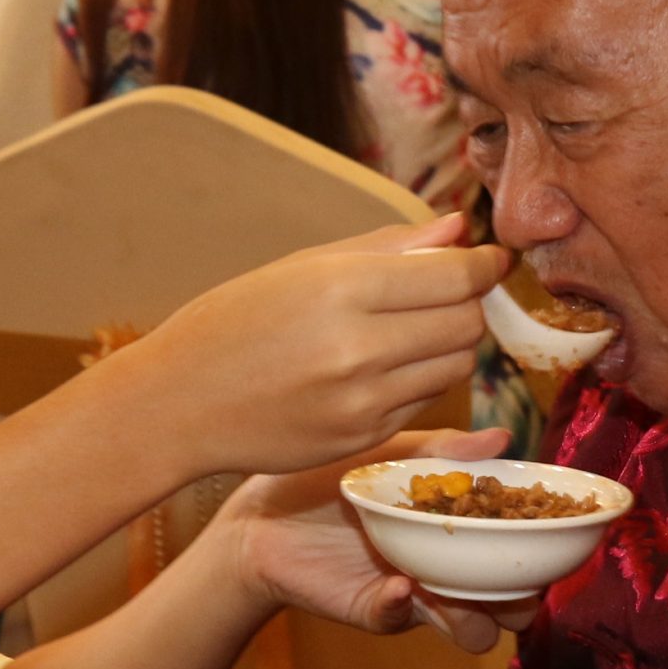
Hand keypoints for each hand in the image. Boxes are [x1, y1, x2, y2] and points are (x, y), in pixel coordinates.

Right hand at [123, 214, 507, 483]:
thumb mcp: (301, 267)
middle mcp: (358, 349)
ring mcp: (362, 402)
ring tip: (407, 332)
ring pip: (455, 367)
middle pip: (467, 324)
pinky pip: (422, 402)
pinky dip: (416, 381)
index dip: (485, 266)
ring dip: (447, 345)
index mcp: (342, 289)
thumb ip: (389, 247)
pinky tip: (376, 369)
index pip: (456, 277)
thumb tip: (458, 229)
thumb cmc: (233, 322)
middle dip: (468, 305)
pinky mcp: (362, 439)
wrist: (178, 404)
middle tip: (445, 294)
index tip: (489, 260)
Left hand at [219, 427, 545, 652]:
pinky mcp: (375, 610)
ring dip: (477, 615)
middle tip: (520, 580)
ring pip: (471, 628)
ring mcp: (415, 593)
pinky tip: (402, 584)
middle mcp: (447, 567)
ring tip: (463, 593)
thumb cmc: (326, 478)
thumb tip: (502, 438)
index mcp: (459, 528)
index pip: (516, 547)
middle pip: (510, 601)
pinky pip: (401, 618)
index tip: (555, 528)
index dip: (543, 548)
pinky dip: (404, 605)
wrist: (260, 512)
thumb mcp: (387, 454)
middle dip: (523, 599)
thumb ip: (442, 451)